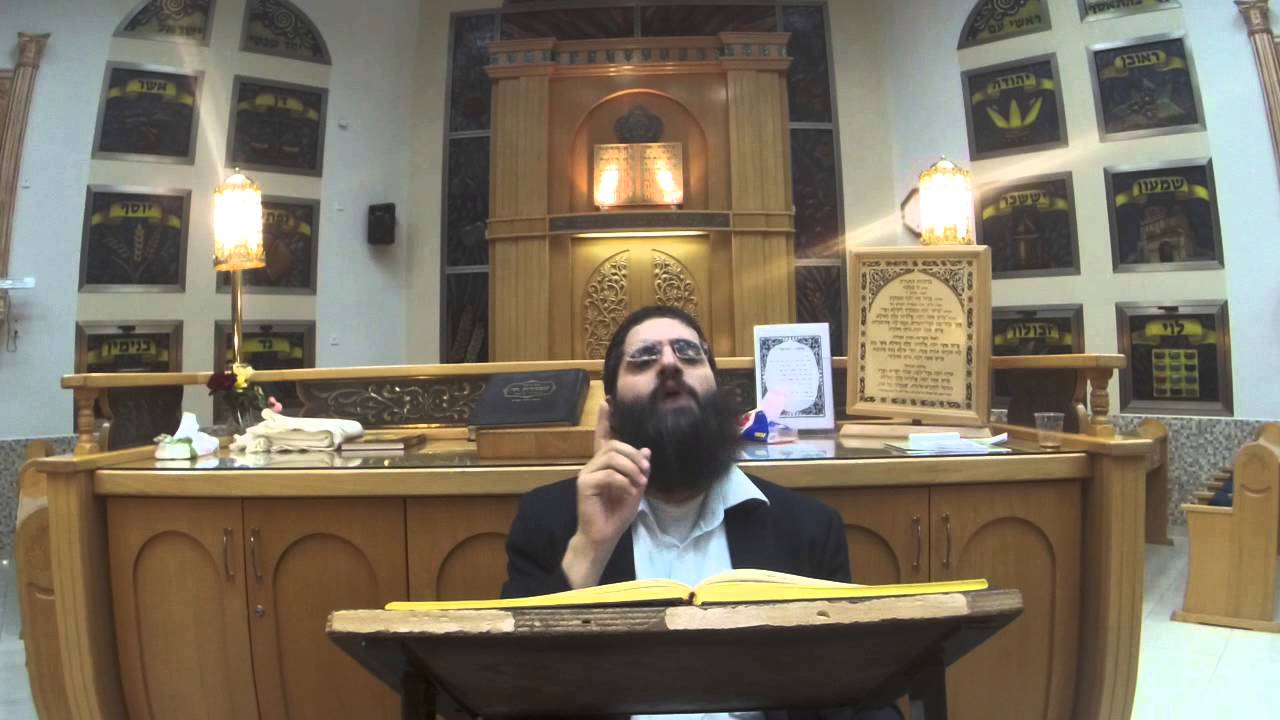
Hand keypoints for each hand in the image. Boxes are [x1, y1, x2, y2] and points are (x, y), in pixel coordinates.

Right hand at [561, 402, 649, 587]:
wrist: (603, 537)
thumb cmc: (617, 515)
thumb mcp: (635, 490)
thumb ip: (639, 470)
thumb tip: (646, 450)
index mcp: (604, 465)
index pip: (603, 437)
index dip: (604, 420)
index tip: (606, 402)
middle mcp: (593, 466)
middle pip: (613, 445)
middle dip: (633, 455)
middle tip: (645, 470)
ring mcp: (587, 474)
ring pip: (612, 457)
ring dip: (631, 469)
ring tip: (639, 483)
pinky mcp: (585, 485)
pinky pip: (608, 475)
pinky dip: (623, 482)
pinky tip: (628, 492)